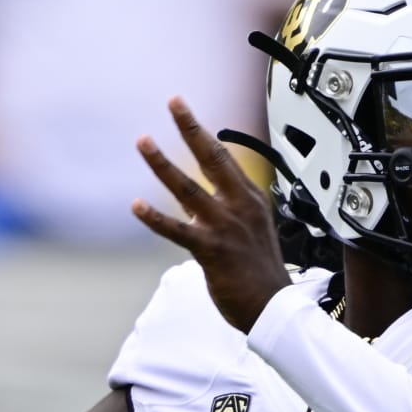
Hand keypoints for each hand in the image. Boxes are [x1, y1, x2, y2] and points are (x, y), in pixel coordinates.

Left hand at [133, 97, 290, 333]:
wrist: (274, 308)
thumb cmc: (262, 275)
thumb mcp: (253, 231)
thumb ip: (230, 210)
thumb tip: (206, 198)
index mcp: (251, 200)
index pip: (225, 158)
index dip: (203, 133)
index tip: (184, 111)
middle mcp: (239, 207)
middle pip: (212, 158)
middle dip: (191, 128)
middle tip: (174, 103)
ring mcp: (225, 227)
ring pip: (189, 188)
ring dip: (163, 164)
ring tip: (144, 142)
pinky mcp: (211, 250)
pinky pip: (178, 230)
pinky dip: (156, 219)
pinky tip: (137, 206)